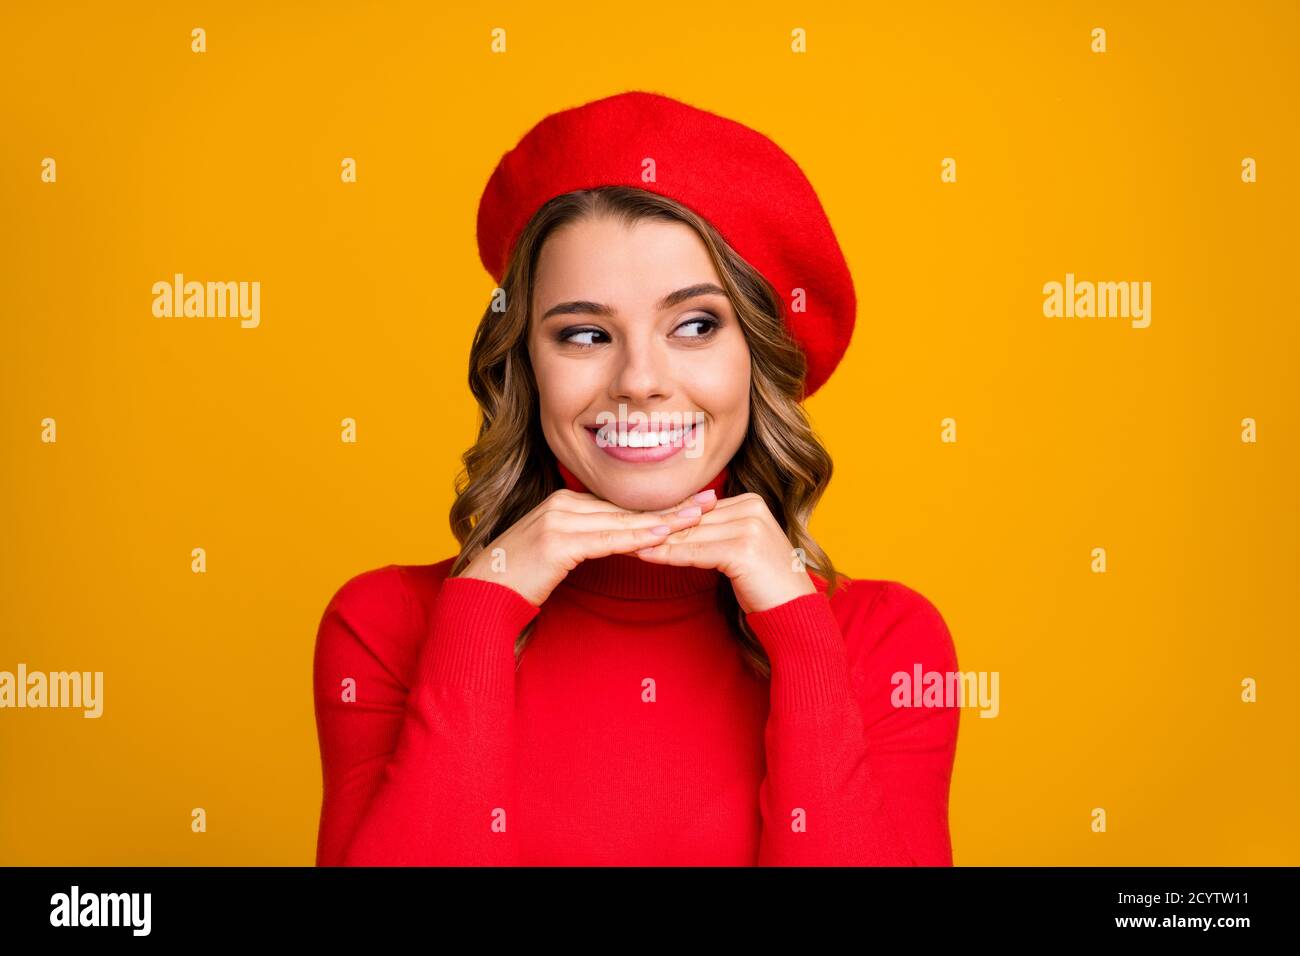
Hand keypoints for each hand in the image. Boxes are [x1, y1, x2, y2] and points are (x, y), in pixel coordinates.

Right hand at [455, 485, 719, 606]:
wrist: (483, 595)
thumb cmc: (521, 580)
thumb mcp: (558, 552)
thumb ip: (586, 540)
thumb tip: (621, 540)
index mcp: (564, 502)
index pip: (622, 504)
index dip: (659, 504)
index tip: (694, 500)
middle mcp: (562, 504)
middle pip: (627, 507)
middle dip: (670, 505)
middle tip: (710, 500)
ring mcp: (558, 520)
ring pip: (622, 520)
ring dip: (663, 520)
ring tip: (698, 516)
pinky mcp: (556, 541)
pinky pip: (605, 539)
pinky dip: (636, 538)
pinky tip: (662, 536)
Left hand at [632, 492, 816, 613]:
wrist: (794, 611)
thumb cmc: (763, 584)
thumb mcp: (737, 549)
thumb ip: (712, 531)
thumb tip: (670, 524)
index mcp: (751, 501)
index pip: (698, 508)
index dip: (667, 518)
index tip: (636, 522)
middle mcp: (752, 507)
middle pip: (693, 519)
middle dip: (658, 527)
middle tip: (623, 531)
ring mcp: (749, 526)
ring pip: (690, 533)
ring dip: (657, 540)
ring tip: (627, 542)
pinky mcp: (743, 548)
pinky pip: (695, 551)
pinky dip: (668, 554)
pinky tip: (645, 555)